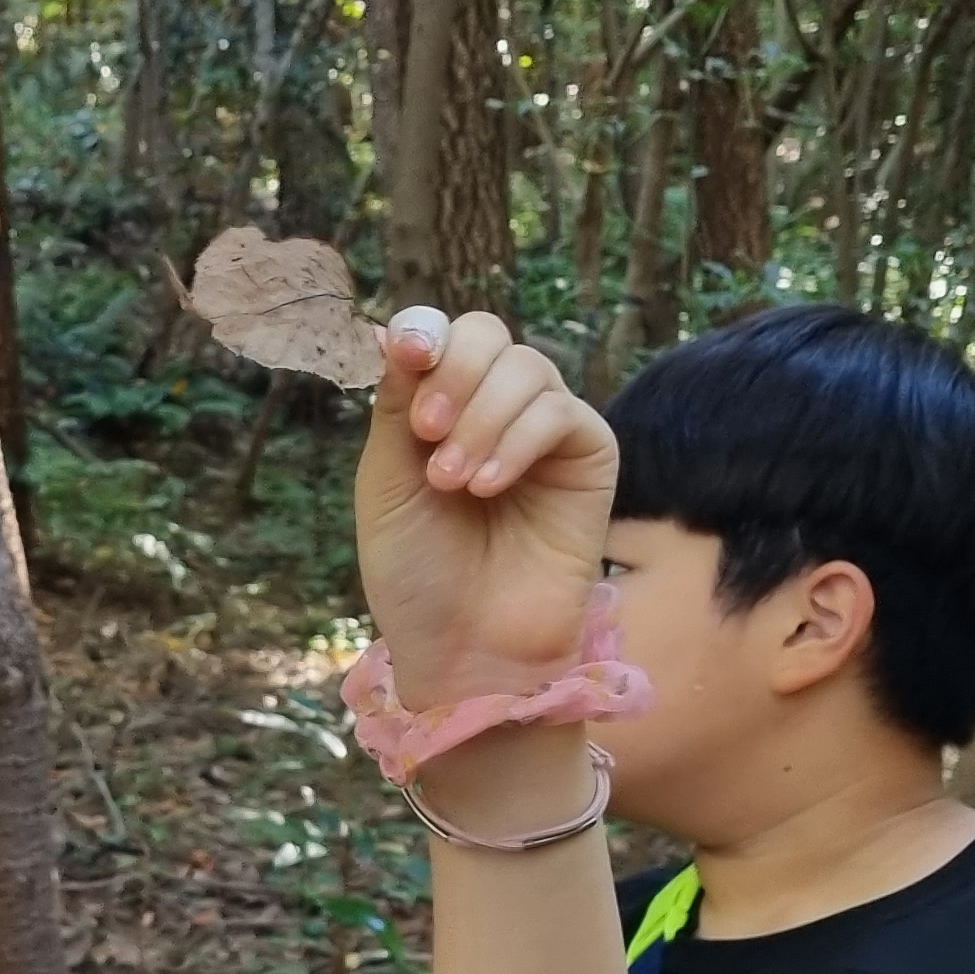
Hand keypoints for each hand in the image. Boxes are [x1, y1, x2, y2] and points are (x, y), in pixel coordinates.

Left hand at [355, 312, 618, 709]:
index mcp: (441, 408)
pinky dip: (516, 442)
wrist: (464, 647)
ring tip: (452, 483)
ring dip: (481, 418)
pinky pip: (559, 413)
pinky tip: (487, 488)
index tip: (406, 354)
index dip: (427, 332)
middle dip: (453, 373)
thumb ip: (397, 404)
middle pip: (488, 334)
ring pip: (525, 368)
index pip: (444, 335)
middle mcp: (494, 409)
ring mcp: (544, 430)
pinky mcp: (589, 456)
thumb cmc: (418, 573)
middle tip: (427, 435)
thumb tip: (399, 325)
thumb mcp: (385, 482)